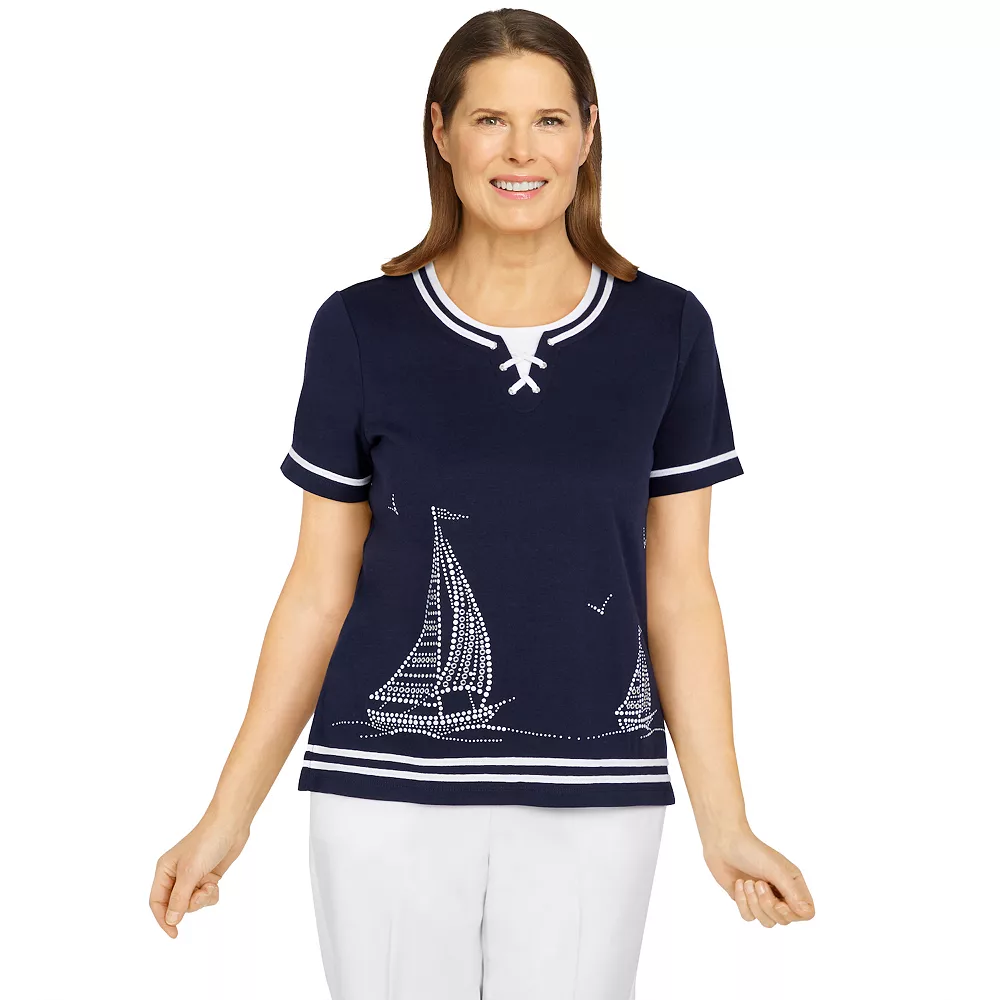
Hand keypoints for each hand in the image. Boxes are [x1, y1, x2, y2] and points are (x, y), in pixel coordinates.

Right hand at [149, 815, 250, 936]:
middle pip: (176, 905)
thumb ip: (179, 898)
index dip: (163, 919)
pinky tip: (216, 884)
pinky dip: (211, 894)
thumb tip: (171, 921)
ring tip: (210, 886)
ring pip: (192, 902)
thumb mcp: (190, 872)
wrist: (232, 824)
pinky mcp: (207, 876)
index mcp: (164, 871)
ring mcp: (192, 876)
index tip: (174, 933)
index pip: (157, 902)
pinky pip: (205, 897)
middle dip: (190, 904)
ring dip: (203, 900)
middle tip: (202, 893)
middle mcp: (176, 875)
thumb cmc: (207, 842)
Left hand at [703, 829, 814, 926]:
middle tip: (758, 883)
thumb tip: (806, 913)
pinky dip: (742, 902)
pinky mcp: (746, 901)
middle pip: (784, 920)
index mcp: (793, 884)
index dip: (793, 913)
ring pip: (767, 921)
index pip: (806, 913)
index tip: (779, 902)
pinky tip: (738, 884)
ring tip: (747, 883)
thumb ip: (792, 891)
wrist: (724, 842)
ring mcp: (763, 898)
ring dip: (754, 903)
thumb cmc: (752, 851)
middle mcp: (781, 893)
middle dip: (768, 904)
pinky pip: (749, 917)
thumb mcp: (776, 869)